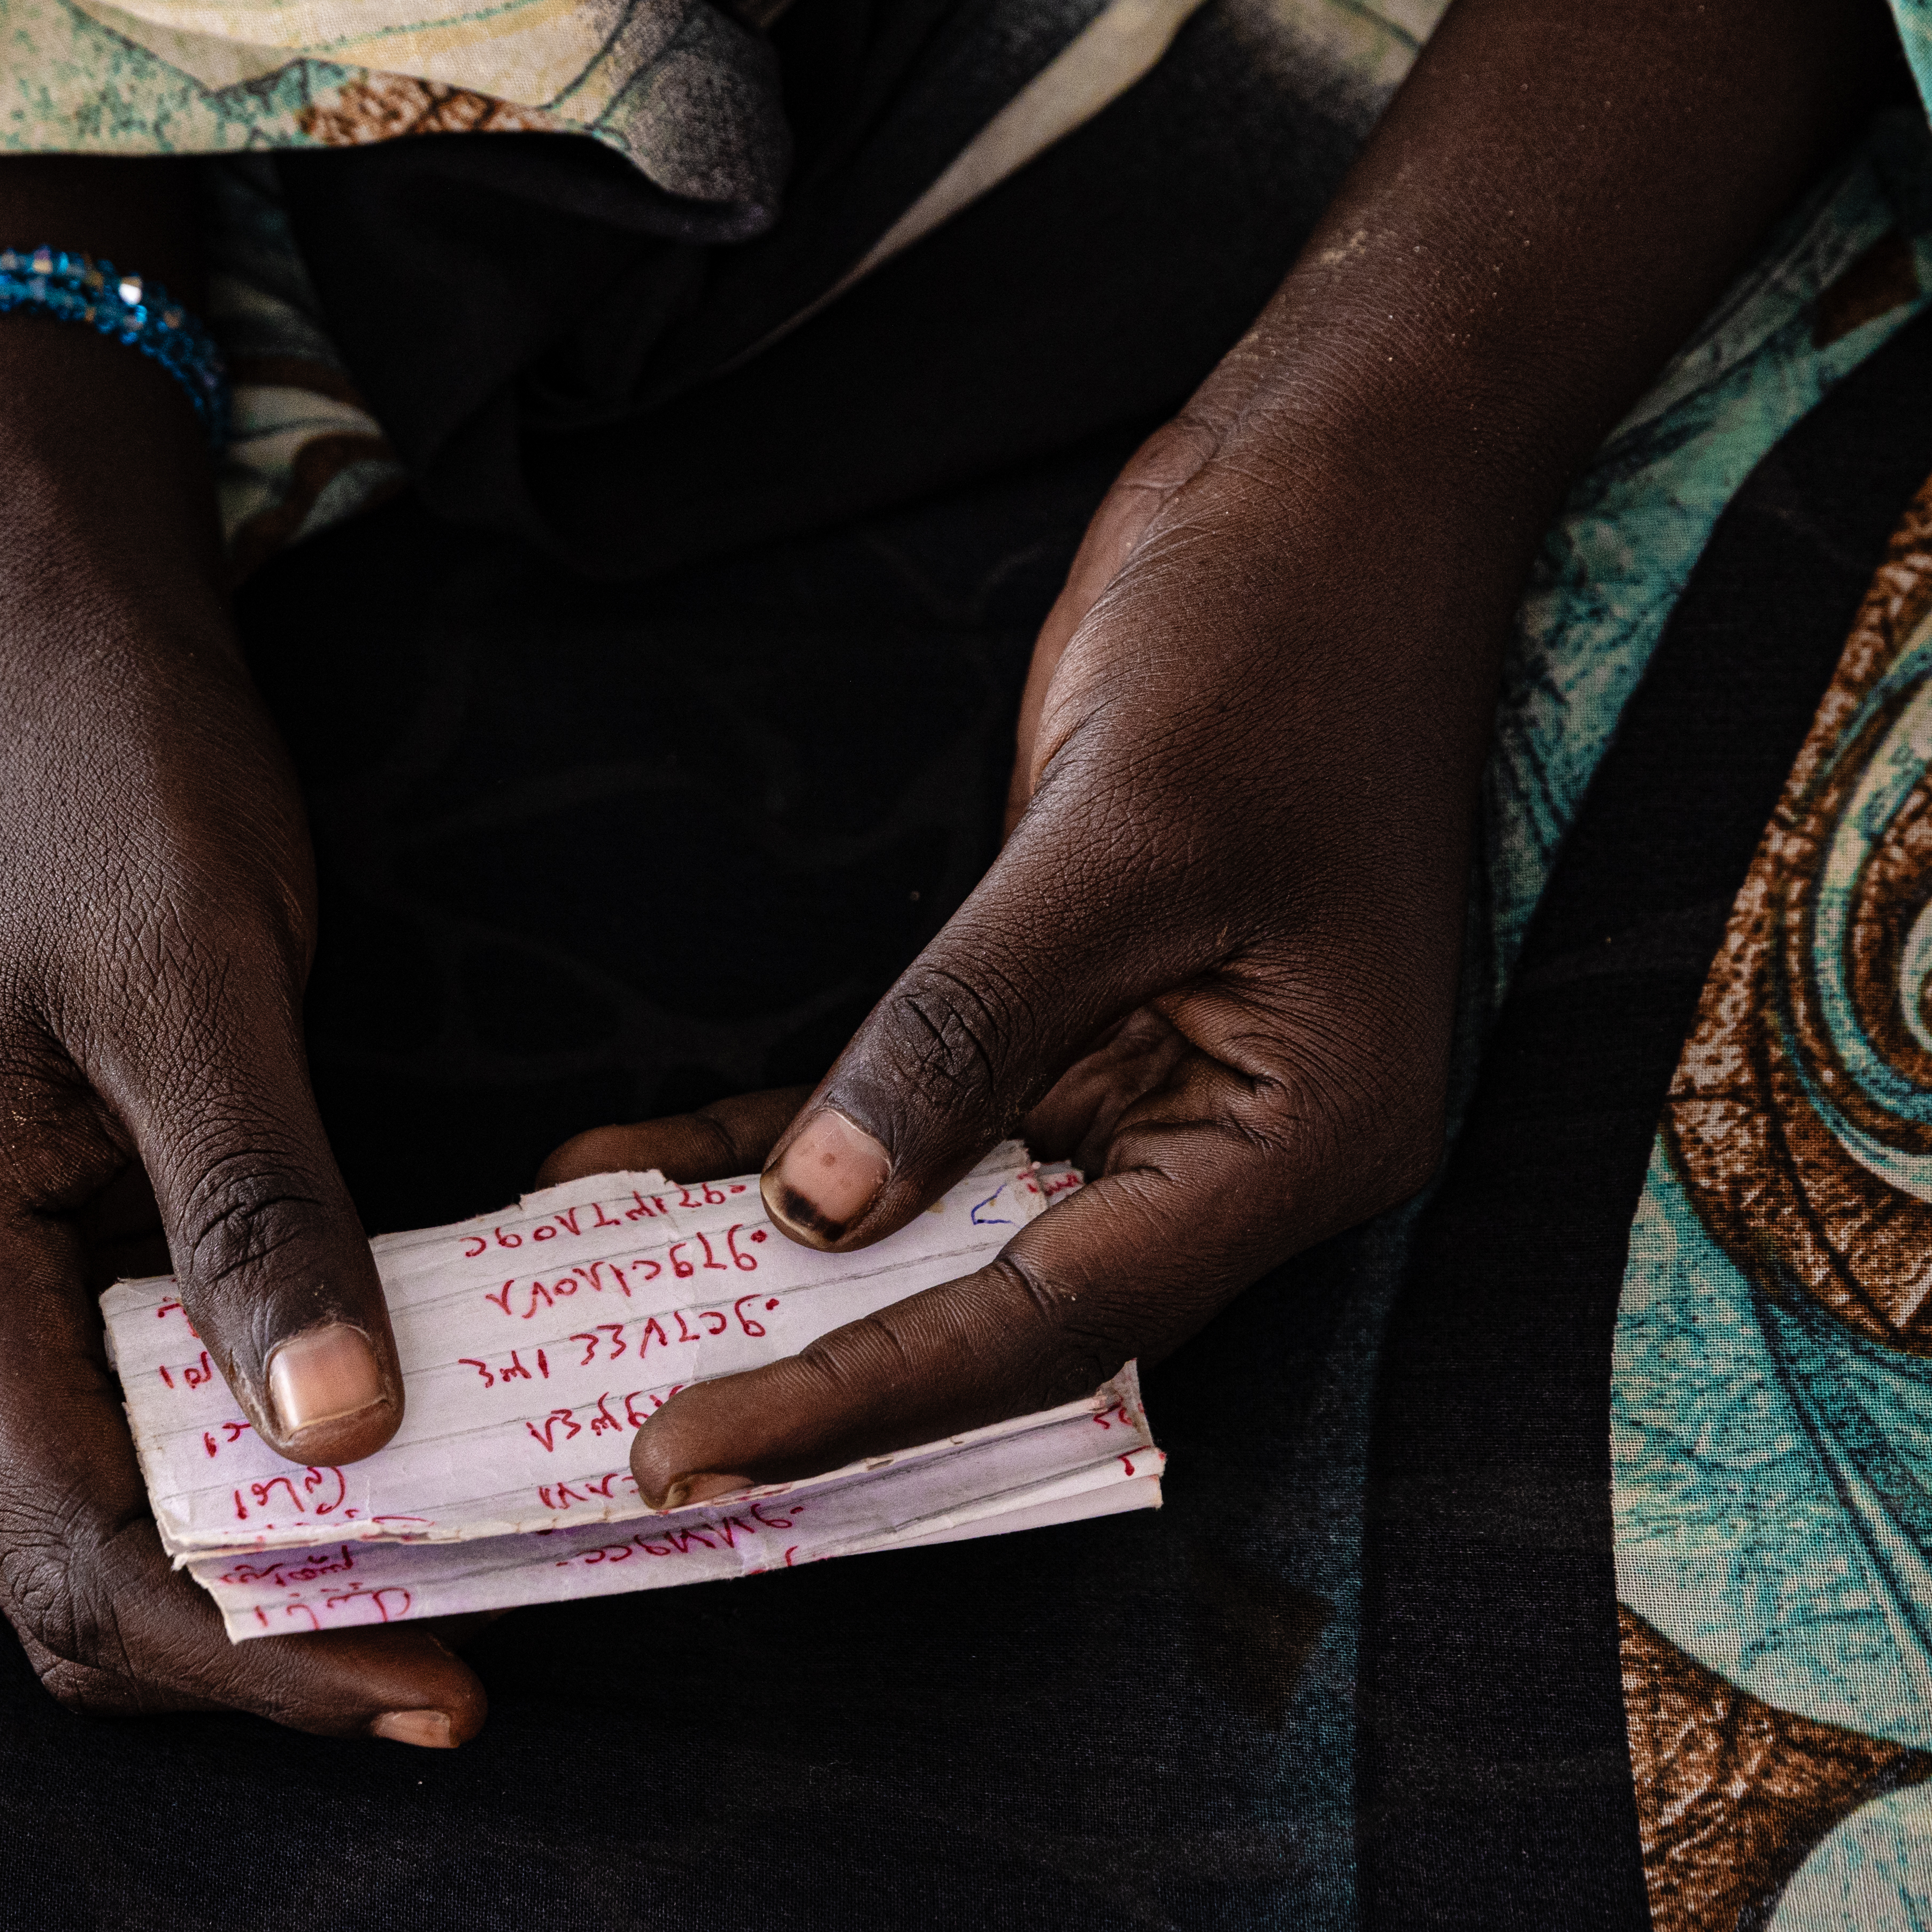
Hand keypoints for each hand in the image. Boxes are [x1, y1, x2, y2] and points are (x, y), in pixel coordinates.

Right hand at [0, 146, 485, 1747]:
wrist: (60, 652)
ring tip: (461, 1601)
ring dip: (274, 1584)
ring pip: (118, 1525)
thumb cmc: (114, 785)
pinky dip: (276, 1483)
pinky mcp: (79, 1249)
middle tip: (468, 1671)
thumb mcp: (194, 978)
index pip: (68, 1556)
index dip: (246, 1659)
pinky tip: (407, 1469)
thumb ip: (254, 1203)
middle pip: (76, 1583)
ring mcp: (4, 1290)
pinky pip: (161, 1429)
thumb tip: (335, 1439)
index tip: (431, 1690)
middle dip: (262, 1653)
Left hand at [570, 0, 1908, 1508]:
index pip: (1057, 1320)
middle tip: (619, 1430)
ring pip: (948, 1222)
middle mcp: (1239, 1143)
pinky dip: (793, 1144)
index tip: (699, 1449)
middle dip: (813, 1359)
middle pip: (1005, 1306)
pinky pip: (928, 1113)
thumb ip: (967, 1028)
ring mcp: (1164, 1076)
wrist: (1351, 482)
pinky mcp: (1091, 1006)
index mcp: (1303, 1138)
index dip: (865, 1390)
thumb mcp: (1118, 834)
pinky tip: (644, 1165)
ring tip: (580, 1300)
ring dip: (775, 1255)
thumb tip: (828, 1203)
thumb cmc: (1282, 636)